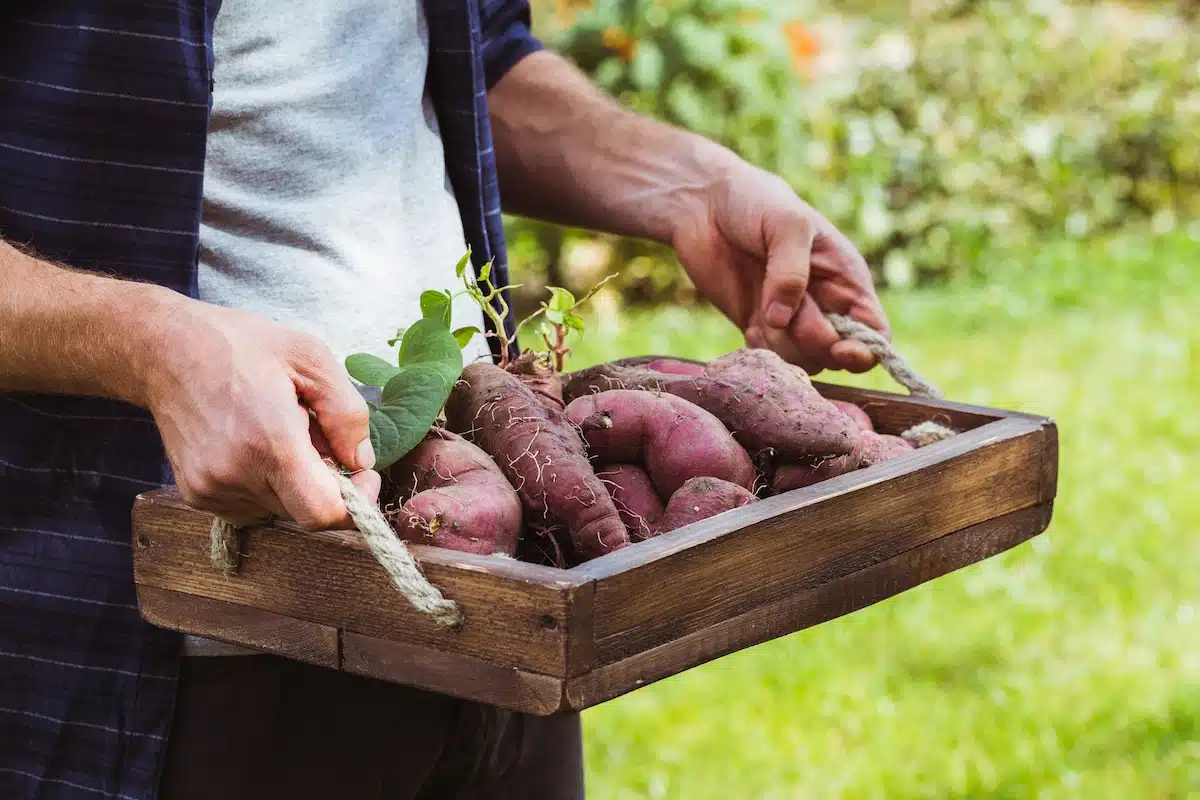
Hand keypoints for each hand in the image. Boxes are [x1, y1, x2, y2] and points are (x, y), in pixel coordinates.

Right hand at [144, 298, 379, 529]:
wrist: (165, 350)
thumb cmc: (241, 346)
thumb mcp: (311, 358)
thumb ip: (347, 414)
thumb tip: (361, 461)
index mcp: (269, 441)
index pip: (322, 512)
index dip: (355, 504)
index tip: (363, 475)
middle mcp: (236, 474)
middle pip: (304, 511)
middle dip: (324, 482)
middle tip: (314, 435)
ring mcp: (210, 489)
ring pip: (279, 510)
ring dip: (292, 482)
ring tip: (276, 433)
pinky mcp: (196, 494)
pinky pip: (251, 506)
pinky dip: (265, 485)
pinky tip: (253, 445)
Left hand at [670, 153, 889, 375]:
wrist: (704, 204)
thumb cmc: (756, 202)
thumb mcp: (786, 224)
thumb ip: (791, 271)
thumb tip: (782, 320)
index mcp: (846, 280)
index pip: (874, 333)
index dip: (865, 351)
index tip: (841, 349)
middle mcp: (824, 304)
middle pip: (835, 354)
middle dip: (811, 339)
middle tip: (784, 308)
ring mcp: (791, 319)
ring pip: (802, 362)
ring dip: (782, 346)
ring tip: (762, 310)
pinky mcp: (758, 326)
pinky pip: (770, 358)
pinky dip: (760, 350)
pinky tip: (749, 323)